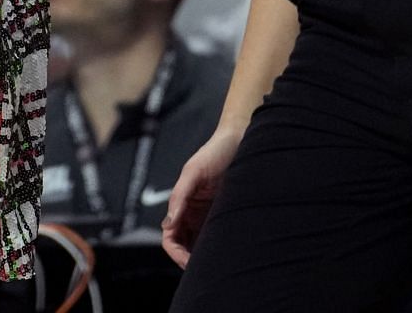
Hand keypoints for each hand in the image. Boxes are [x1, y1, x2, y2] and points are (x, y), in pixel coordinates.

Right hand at [161, 122, 243, 267]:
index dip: (176, 252)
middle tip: (205, 272)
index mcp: (182, 204)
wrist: (243, 139)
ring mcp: (210, 216)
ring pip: (200, 244)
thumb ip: (180, 195)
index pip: (170, 237)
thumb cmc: (216, 151)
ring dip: (203, 257)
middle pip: (184, 245)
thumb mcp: (194, 171)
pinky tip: (229, 255)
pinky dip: (218, 249)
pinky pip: (219, 238)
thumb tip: (169, 222)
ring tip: (217, 267)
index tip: (188, 263)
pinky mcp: (227, 215)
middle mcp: (194, 213)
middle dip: (188, 260)